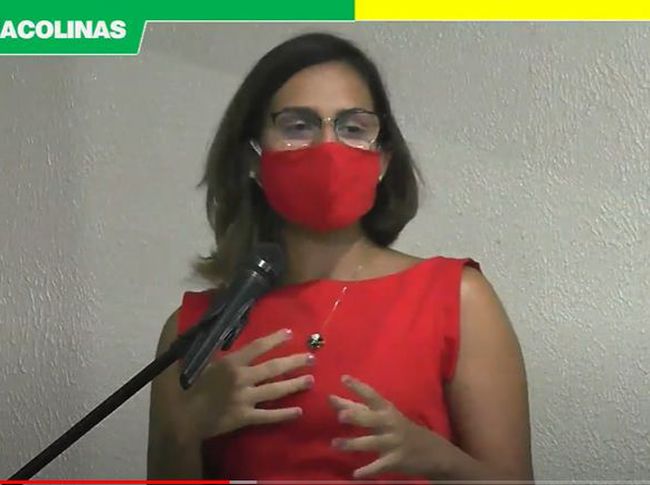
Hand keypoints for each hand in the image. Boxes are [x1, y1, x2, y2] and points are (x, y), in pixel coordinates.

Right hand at [188, 328, 313, 438]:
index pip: (257, 347)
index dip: (275, 339)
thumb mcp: (203, 363)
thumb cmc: (191, 387)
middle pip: (273, 368)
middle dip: (294, 362)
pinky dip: (284, 414)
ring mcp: (245, 399)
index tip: (290, 334)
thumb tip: (223, 332)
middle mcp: (241, 379)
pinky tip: (298, 411)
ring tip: (311, 380)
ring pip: (275, 390)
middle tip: (311, 358)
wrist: (184, 418)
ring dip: (295, 385)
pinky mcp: (245, 417)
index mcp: (231, 363)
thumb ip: (217, 350)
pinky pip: (269, 416)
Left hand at [329, 375, 454, 478]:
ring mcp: (393, 442)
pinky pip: (379, 466)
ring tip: (335, 443)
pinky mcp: (396, 461)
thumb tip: (332, 400)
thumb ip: (359, 409)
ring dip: (353, 444)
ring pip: (371, 442)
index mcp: (387, 410)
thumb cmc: (401, 429)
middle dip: (356, 416)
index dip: (358, 386)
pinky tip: (355, 474)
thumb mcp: (385, 416)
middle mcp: (390, 423)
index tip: (343, 378)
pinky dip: (367, 471)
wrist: (434, 452)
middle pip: (371, 418)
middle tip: (340, 416)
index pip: (371, 395)